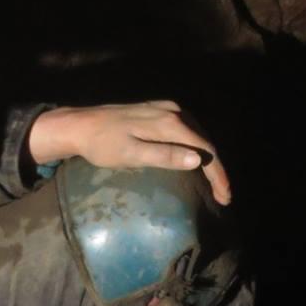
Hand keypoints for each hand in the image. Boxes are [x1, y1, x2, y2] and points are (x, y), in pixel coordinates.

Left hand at [28, 102, 231, 204]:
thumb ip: (164, 156)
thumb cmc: (103, 145)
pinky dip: (196, 147)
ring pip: (198, 135)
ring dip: (208, 159)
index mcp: (170, 122)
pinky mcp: (159, 110)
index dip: (218, 175)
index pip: (205, 150)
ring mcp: (167, 108)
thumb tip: (196, 160)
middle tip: (223, 196)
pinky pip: (187, 130)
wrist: (80, 125)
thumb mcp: (132, 154)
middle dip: (217, 169)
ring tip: (214, 182)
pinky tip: (196, 160)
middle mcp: (174, 111)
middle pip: (205, 142)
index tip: (225, 197)